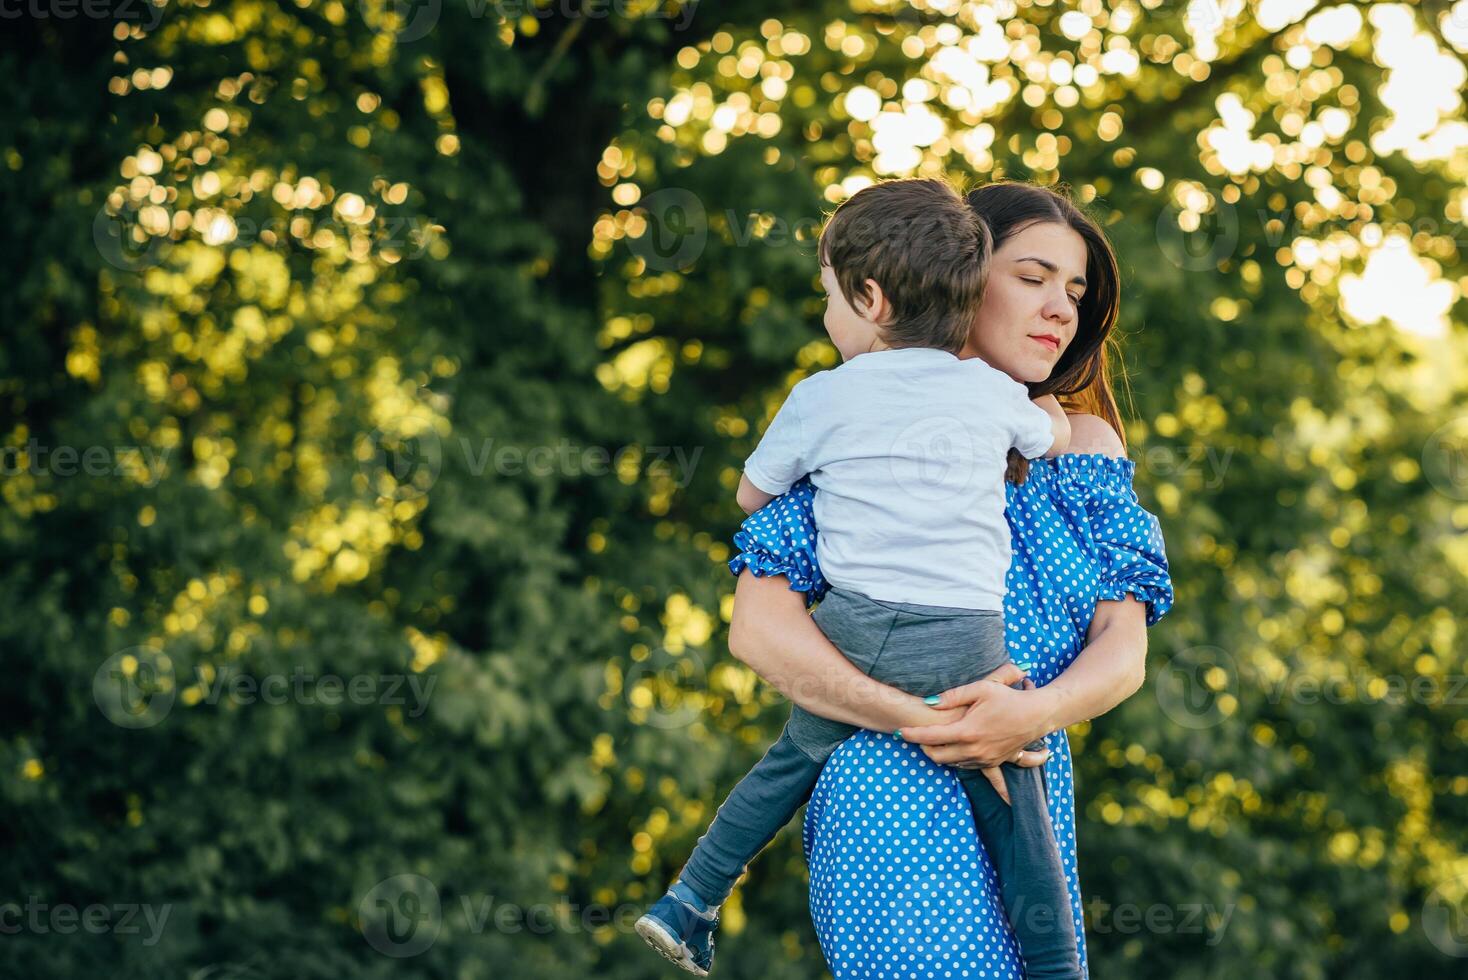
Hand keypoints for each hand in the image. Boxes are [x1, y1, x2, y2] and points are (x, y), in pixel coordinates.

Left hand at [899, 663, 1053, 798]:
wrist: (1037, 715)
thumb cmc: (1008, 698)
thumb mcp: (981, 689)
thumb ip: (953, 696)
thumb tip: (929, 702)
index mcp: (967, 731)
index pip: (930, 737)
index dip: (912, 735)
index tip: (899, 732)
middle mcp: (974, 750)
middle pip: (936, 756)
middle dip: (923, 747)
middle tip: (916, 736)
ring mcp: (984, 759)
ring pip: (951, 763)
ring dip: (939, 754)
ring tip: (933, 740)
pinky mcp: (993, 763)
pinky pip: (966, 765)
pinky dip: (956, 757)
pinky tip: (953, 746)